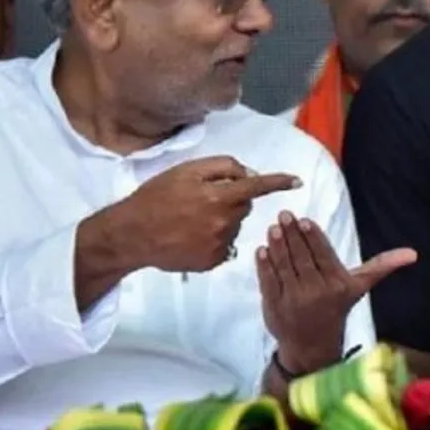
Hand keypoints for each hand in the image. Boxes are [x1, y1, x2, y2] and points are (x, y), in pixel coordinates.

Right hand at [103, 156, 299, 272]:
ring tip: (191, 219)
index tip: (297, 181)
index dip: (279, 182)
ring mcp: (219, 245)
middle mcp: (224, 223)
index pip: (258, 187)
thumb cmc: (156, 197)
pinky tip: (191, 236)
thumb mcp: (186, 171)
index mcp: (219, 197)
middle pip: (244, 206)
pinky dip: (214, 238)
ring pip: (234, 226)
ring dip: (223, 219)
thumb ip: (222, 167)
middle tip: (204, 198)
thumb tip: (248, 175)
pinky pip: (224, 245)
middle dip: (232, 198)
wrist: (132, 234)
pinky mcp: (212, 261)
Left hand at [256, 211, 416, 373]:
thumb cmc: (337, 307)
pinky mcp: (274, 306)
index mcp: (337, 285)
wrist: (313, 346)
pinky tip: (262, 248)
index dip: (312, 237)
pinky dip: (264, 265)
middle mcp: (316, 293)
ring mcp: (293, 300)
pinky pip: (269, 281)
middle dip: (292, 235)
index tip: (303, 220)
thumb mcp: (359, 287)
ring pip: (285, 267)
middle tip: (283, 214)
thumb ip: (382, 266)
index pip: (323, 256)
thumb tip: (413, 254)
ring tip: (273, 227)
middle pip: (302, 258)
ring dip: (278, 246)